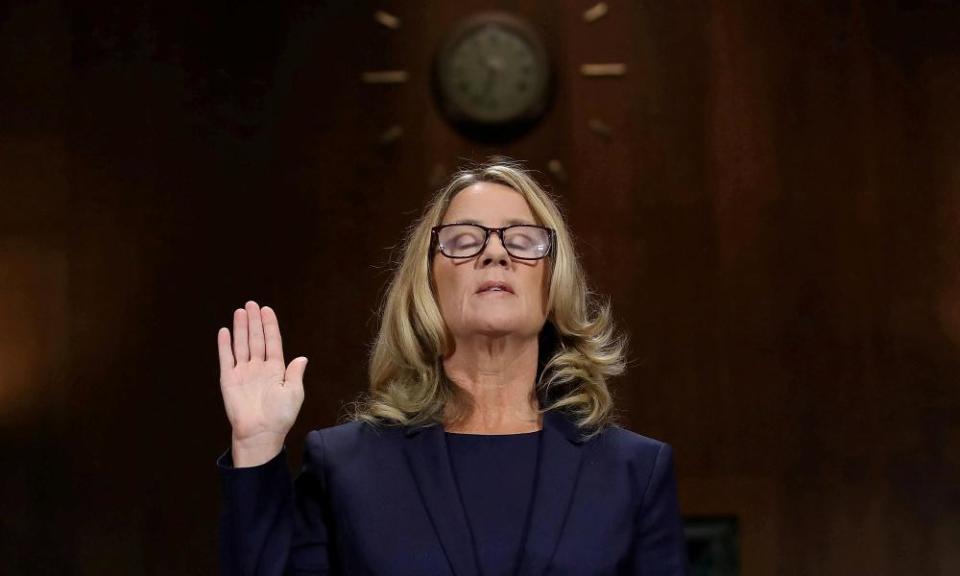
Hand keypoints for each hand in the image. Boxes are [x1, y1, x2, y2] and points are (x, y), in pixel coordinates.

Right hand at [217, 301, 306, 463]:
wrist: (260, 433)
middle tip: (251, 304)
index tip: (267, 310)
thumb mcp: (294, 393)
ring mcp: (243, 372)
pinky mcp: (228, 380)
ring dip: (241, 328)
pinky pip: (226, 358)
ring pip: (241, 345)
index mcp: (276, 370)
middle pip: (256, 339)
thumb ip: (295, 374)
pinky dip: (225, 345)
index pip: (272, 342)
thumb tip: (302, 358)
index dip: (270, 326)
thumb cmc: (279, 416)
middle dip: (254, 321)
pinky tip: (224, 331)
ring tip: (240, 312)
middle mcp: (259, 368)